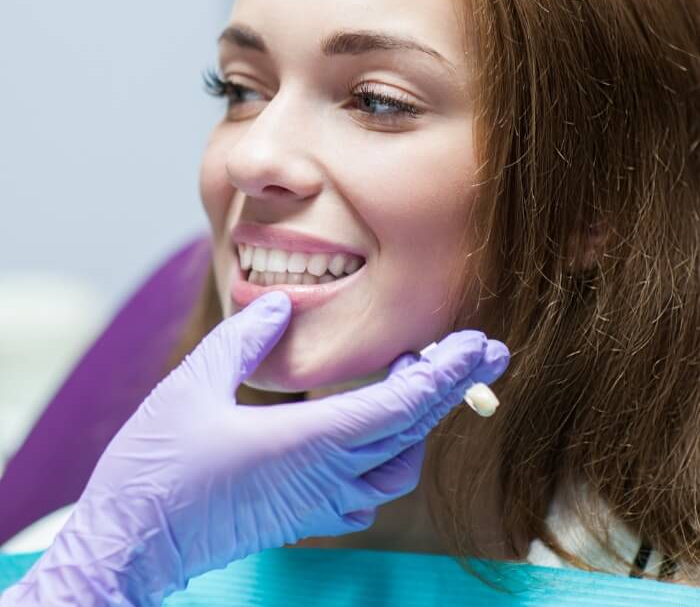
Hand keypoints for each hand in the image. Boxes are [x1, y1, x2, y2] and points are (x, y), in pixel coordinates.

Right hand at [1, 291, 508, 606]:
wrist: (129, 543)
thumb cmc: (156, 467)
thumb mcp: (194, 384)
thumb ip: (244, 338)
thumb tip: (280, 304)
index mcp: (308, 442)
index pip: (401, 406)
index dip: (444, 373)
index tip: (476, 346)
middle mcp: (325, 477)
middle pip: (411, 431)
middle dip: (451, 387)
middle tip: (480, 350)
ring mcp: (317, 504)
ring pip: (398, 466)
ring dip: (419, 421)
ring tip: (417, 378)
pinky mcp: (303, 517)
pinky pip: (369, 489)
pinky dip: (389, 453)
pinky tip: (375, 431)